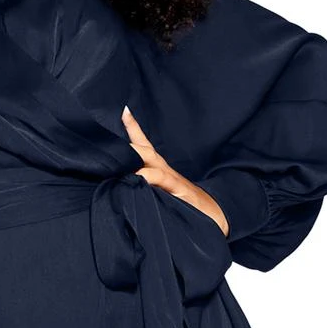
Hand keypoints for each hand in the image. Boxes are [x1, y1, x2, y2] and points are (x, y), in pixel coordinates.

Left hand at [121, 104, 228, 236]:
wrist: (213, 215)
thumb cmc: (184, 207)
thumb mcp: (162, 196)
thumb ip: (143, 190)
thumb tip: (121, 186)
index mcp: (159, 170)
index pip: (144, 146)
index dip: (133, 129)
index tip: (123, 111)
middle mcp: (164, 170)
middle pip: (144, 148)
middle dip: (130, 136)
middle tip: (112, 128)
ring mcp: (172, 179)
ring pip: (151, 160)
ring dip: (135, 154)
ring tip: (118, 152)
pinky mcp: (178, 191)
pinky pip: (161, 179)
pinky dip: (149, 176)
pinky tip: (138, 175)